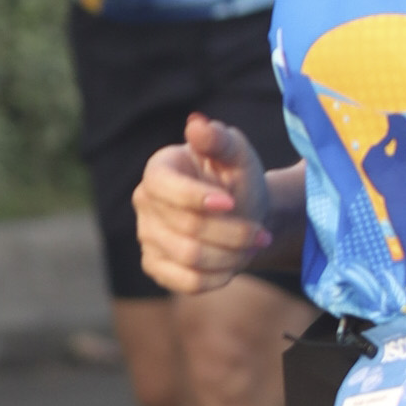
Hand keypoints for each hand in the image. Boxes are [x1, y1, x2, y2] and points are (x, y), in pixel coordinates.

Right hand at [134, 112, 274, 294]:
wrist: (243, 215)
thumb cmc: (237, 181)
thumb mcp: (238, 155)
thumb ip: (220, 140)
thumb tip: (196, 124)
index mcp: (158, 169)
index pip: (163, 186)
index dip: (196, 197)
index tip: (231, 202)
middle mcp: (144, 201)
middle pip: (186, 227)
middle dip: (231, 232)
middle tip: (260, 234)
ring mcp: (146, 235)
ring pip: (189, 257)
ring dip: (230, 255)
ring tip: (251, 246)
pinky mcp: (156, 265)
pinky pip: (186, 281)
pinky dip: (218, 277)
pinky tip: (234, 264)